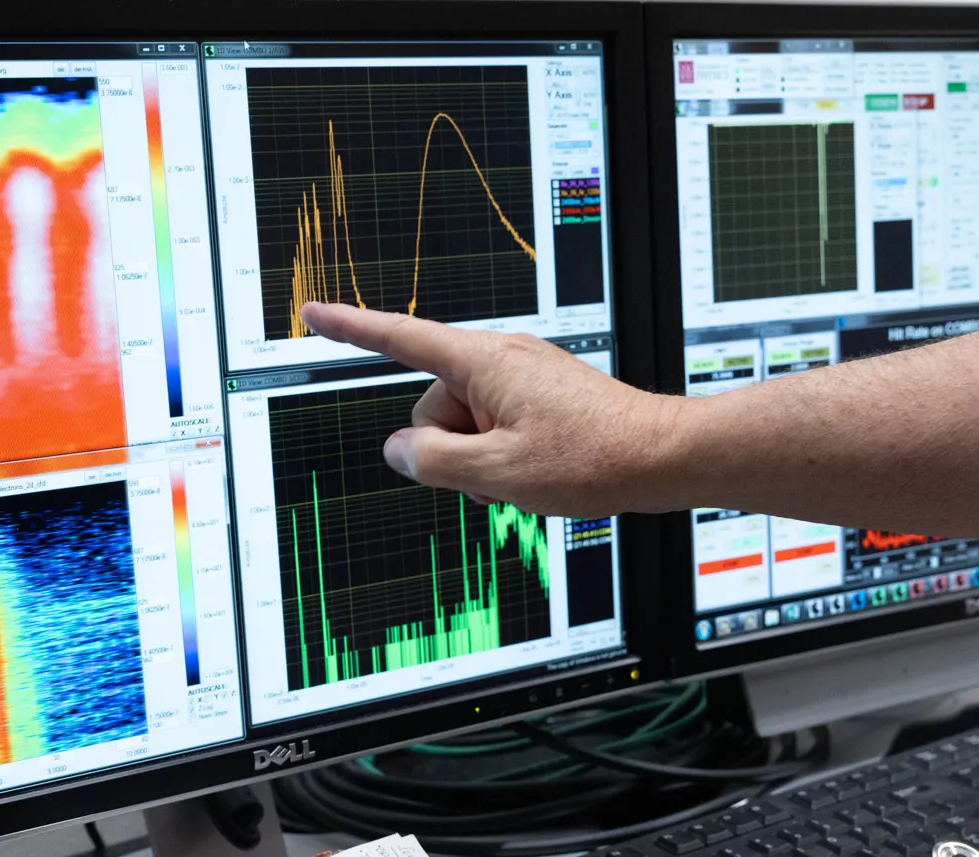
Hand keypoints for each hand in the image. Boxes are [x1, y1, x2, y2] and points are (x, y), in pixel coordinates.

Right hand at [299, 302, 684, 516]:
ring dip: (480, 458)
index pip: (399, 338)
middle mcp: (501, 359)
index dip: (350, 328)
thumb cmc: (594, 459)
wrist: (665, 457)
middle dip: (449, 448)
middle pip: (433, 405)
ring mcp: (523, 376)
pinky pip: (496, 426)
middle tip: (497, 475)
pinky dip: (503, 454)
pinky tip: (539, 473)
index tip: (313, 313)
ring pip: (465, 423)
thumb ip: (433, 462)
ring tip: (528, 476)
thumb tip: (399, 452)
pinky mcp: (542, 396)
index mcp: (483, 363)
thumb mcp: (497, 474)